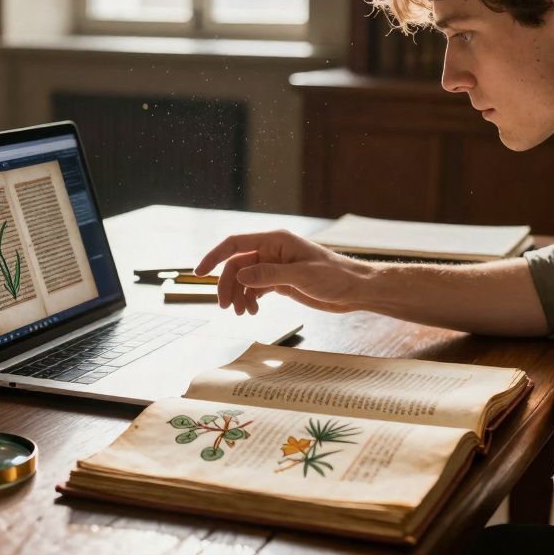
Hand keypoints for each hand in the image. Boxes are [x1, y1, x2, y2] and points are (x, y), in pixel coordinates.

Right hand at [195, 230, 371, 315]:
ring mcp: (275, 266)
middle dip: (228, 285)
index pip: (235, 244)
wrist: (355, 290)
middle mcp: (272, 251)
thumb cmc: (335, 277)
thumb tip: (240, 275)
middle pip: (237, 265)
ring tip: (243, 313)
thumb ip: (270, 275)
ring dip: (239, 295)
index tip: (198, 273)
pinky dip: (250, 299)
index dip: (214, 256)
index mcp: (275, 241)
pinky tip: (253, 311)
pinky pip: (255, 288)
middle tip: (226, 307)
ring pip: (244, 279)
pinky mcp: (281, 281)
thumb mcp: (302, 276)